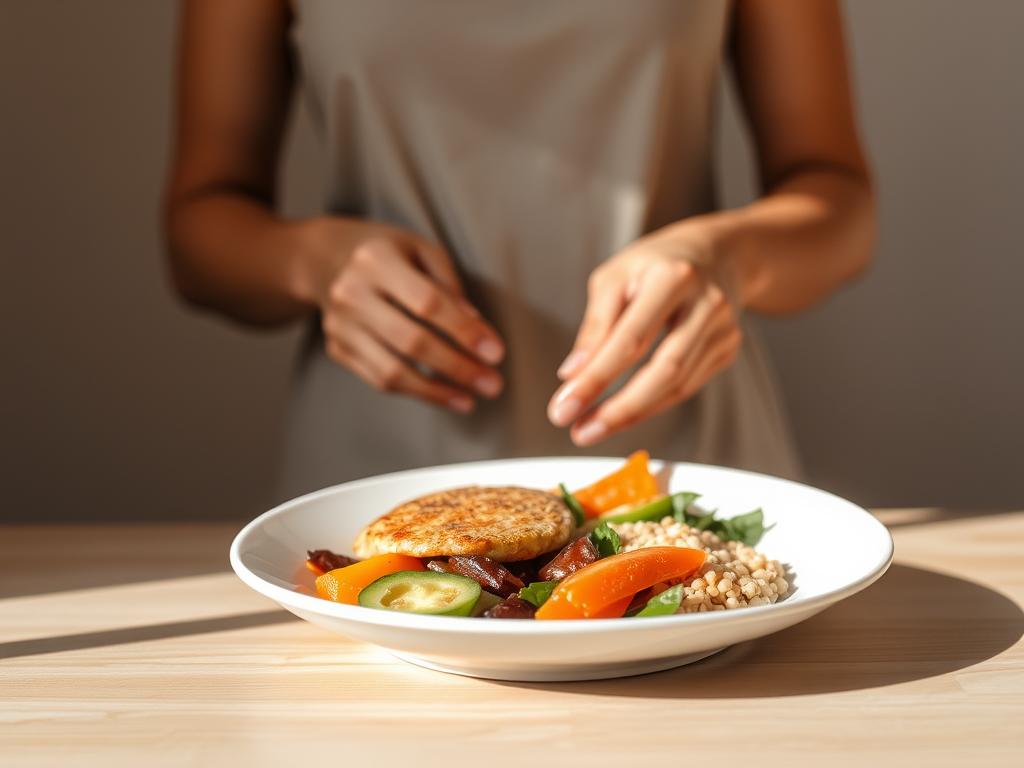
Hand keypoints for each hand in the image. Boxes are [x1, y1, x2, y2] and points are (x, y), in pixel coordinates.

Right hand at [300, 217, 504, 412]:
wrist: (328, 259)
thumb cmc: (391, 254)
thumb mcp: (422, 250)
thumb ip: (451, 284)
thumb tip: (476, 328)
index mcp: (376, 259)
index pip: (428, 302)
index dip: (464, 331)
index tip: (495, 353)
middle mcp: (351, 293)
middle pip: (410, 341)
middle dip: (457, 368)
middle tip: (492, 384)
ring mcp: (339, 324)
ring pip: (392, 371)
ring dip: (437, 391)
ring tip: (470, 399)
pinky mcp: (336, 348)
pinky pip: (379, 380)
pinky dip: (416, 392)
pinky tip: (445, 395)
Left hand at [547, 227, 741, 444]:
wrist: (715, 254)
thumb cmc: (654, 264)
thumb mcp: (614, 278)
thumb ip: (595, 326)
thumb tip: (572, 375)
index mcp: (673, 277)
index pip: (631, 339)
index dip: (596, 378)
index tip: (564, 408)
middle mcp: (706, 303)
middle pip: (665, 369)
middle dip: (620, 409)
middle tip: (580, 432)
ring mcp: (723, 329)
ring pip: (677, 386)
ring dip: (632, 414)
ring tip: (592, 428)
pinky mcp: (727, 349)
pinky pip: (686, 387)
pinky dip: (652, 405)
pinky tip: (624, 412)